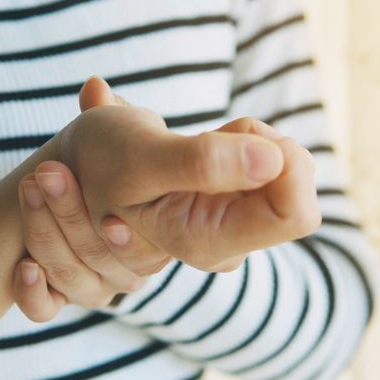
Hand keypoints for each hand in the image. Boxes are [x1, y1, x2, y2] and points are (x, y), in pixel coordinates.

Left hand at [13, 80, 170, 320]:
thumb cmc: (118, 154)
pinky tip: (23, 266)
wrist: (85, 175)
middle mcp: (130, 267)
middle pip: (99, 259)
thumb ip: (113, 116)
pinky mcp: (59, 294)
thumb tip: (93, 87)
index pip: (144, 251)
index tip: (106, 206)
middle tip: (47, 175)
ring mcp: (95, 283)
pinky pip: (46, 310)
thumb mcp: (125, 132)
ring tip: (29, 191)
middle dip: (69, 215)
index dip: (125, 233)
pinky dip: (33, 292)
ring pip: (70, 279)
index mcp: (157, 234)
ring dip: (45, 234)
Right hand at [46, 77, 318, 272]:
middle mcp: (227, 244)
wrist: (81, 160)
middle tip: (206, 136)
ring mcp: (234, 225)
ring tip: (191, 144)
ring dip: (245, 139)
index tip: (231, 135)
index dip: (279, 160)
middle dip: (260, 145)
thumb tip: (276, 161)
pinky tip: (198, 148)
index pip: (296, 214)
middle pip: (298, 188)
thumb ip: (202, 162)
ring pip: (286, 168)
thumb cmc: (100, 158)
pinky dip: (241, 139)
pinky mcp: (237, 203)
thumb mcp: (139, 156)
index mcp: (207, 244)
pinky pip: (272, 160)